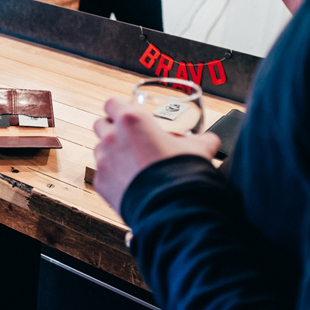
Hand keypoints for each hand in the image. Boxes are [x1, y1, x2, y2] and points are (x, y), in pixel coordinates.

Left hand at [93, 97, 219, 210]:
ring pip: (99, 150)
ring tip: (130, 164)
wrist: (171, 207)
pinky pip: (102, 175)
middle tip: (127, 138)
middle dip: (111, 129)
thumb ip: (201, 140)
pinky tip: (128, 183)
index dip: (117, 107)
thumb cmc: (182, 173)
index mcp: (131, 121)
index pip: (112, 103)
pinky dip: (112, 177)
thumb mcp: (198, 149)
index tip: (124, 114)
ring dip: (111, 153)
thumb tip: (210, 140)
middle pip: (100, 124)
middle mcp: (111, 138)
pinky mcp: (100, 183)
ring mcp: (103, 161)